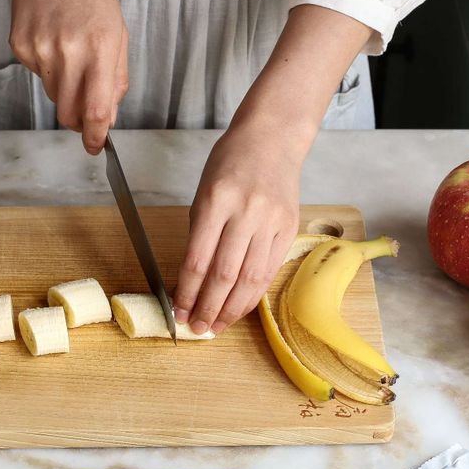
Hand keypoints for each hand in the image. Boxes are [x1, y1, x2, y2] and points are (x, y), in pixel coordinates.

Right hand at [1, 0, 127, 152]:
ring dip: (64, 89)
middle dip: (77, 120)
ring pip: (53, 96)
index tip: (95, 146)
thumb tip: (107, 118)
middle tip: (84, 110)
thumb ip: (116, 81)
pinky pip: (37, 76)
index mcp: (101, 48)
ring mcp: (41, 50)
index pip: (96, 110)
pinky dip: (47, 68)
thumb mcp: (117, 33)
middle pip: (68, 113)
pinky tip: (52, 41)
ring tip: (70, 55)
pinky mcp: (21, 47)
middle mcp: (70, 52)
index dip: (95, 136)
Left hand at [174, 122, 302, 334]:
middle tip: (197, 328)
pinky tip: (240, 308)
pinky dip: (253, 294)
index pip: (197, 260)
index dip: (186, 292)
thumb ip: (200, 235)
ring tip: (217, 326)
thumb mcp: (204, 192)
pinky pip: (269, 271)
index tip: (178, 312)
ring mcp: (271, 222)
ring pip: (250, 279)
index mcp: (216, 201)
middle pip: (224, 275)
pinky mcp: (289, 228)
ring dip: (232, 309)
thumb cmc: (231, 163)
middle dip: (208, 308)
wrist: (272, 139)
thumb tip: (192, 281)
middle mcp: (246, 212)